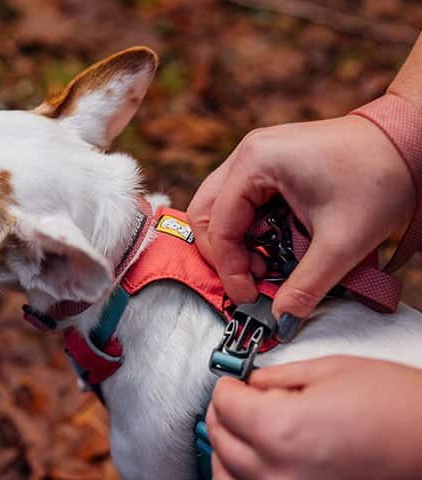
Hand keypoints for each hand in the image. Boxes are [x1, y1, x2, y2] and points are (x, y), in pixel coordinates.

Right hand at [187, 116, 415, 324]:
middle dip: (224, 254)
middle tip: (251, 280)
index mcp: (255, 162)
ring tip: (266, 263)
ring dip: (237, 242)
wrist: (410, 141)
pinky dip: (251, 229)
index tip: (249, 296)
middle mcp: (247, 153)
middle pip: (207, 213)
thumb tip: (282, 318)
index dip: (230, 268)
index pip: (219, 226)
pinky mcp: (269, 163)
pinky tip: (275, 243)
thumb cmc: (380, 177)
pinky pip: (241, 201)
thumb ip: (306, 286)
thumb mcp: (342, 243)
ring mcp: (257, 155)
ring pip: (221, 208)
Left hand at [207, 356, 421, 479]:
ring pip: (226, 472)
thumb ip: (276, 377)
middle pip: (220, 437)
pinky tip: (254, 459)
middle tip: (237, 397)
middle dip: (223, 411)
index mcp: (281, 429)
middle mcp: (278, 471)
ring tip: (243, 427)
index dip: (227, 384)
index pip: (224, 404)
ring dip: (226, 445)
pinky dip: (240, 475)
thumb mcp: (328, 371)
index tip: (234, 381)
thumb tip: (251, 383)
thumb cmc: (396, 407)